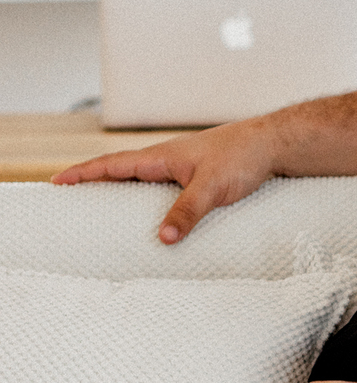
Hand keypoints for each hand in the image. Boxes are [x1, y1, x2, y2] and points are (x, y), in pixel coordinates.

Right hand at [52, 116, 278, 243]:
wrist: (273, 144)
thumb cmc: (243, 157)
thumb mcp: (213, 188)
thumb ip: (188, 211)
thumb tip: (163, 239)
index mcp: (161, 156)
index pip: (112, 164)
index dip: (84, 173)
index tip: (57, 181)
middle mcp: (167, 158)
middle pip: (120, 169)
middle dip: (93, 180)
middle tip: (68, 194)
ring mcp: (182, 165)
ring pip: (141, 177)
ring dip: (118, 186)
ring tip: (99, 204)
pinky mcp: (197, 173)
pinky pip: (161, 184)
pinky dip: (145, 194)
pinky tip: (149, 208)